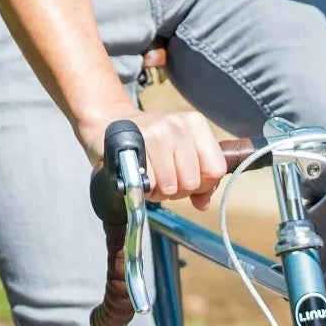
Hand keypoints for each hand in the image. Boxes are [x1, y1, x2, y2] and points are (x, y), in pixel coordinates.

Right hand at [81, 107, 227, 209]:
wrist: (110, 122)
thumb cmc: (150, 142)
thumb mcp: (180, 151)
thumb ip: (199, 178)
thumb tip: (203, 203)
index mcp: (196, 124)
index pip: (216, 169)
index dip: (203, 184)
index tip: (186, 178)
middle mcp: (179, 124)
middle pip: (193, 181)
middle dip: (177, 189)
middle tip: (164, 178)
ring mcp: (157, 132)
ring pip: (171, 186)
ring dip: (159, 191)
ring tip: (150, 177)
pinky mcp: (136, 144)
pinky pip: (150, 184)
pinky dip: (144, 188)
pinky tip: (139, 176)